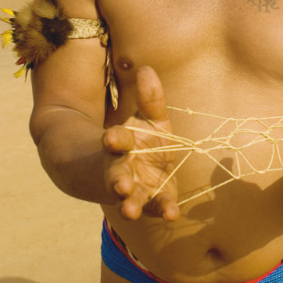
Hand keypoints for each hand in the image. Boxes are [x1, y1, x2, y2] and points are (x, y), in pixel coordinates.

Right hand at [102, 65, 179, 220]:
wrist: (131, 168)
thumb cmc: (142, 138)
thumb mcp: (148, 116)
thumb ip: (150, 98)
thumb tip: (147, 68)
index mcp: (123, 143)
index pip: (118, 140)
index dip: (115, 139)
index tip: (110, 137)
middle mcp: (123, 168)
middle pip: (117, 173)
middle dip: (117, 179)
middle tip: (119, 186)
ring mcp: (135, 188)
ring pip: (129, 197)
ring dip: (130, 203)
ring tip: (129, 210)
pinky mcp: (150, 200)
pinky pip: (155, 207)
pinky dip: (163, 210)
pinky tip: (172, 214)